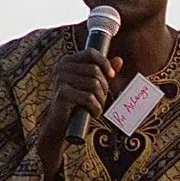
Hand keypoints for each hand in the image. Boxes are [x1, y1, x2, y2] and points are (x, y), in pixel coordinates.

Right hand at [34, 48, 121, 170]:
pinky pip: (89, 98)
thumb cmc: (79, 105)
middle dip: (104, 87)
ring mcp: (60, 80)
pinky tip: (92, 114)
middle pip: (95, 70)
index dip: (105, 63)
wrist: (62, 127)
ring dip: (100, 100)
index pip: (90, 53)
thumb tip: (119, 60)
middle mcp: (61, 68)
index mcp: (67, 62)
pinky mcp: (62, 94)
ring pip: (94, 84)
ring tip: (94, 107)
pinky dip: (95, 109)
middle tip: (100, 99)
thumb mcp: (93, 87)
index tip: (111, 76)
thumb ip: (104, 73)